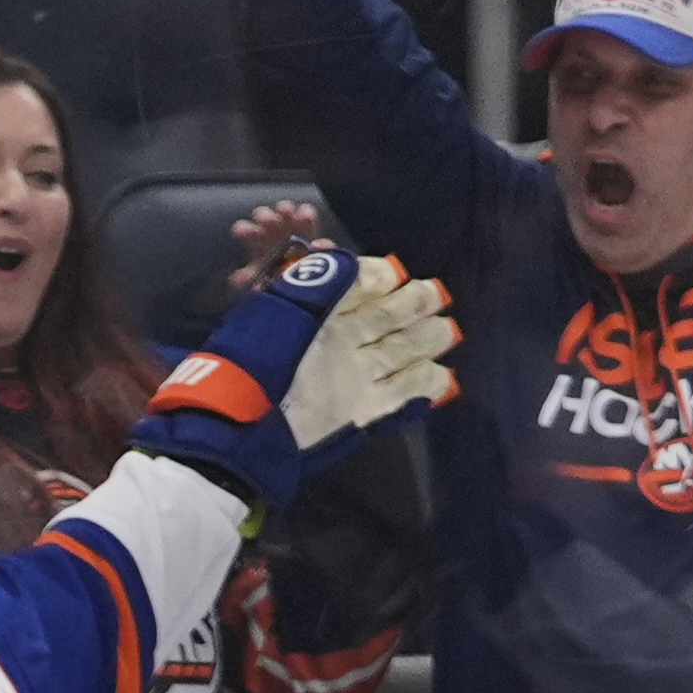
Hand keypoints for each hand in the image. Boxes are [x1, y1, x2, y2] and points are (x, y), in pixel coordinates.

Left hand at [131, 243, 455, 506]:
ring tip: (449, 330)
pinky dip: (422, 386)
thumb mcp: (281, 309)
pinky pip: (399, 394)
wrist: (243, 428)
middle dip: (412, 305)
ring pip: (398, 353)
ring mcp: (351, 377)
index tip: (395, 274)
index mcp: (317, 315)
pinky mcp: (360, 411)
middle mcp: (337, 343)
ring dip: (424, 340)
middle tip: (438, 294)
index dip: (378, 279)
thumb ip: (320, 284)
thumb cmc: (257, 362)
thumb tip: (352, 264)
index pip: (356, 288)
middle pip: (384, 319)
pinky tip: (442, 377)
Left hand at [227, 198, 323, 291]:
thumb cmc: (277, 277)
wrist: (304, 279)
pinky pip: (307, 214)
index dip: (244, 230)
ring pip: (285, 209)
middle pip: (264, 216)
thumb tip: (238, 280)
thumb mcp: (260, 282)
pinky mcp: (308, 223)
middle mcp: (270, 228)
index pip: (244, 230)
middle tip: (268, 221)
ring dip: (285, 209)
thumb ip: (247, 281)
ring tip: (286, 212)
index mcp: (255, 240)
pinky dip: (307, 216)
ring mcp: (289, 223)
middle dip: (265, 217)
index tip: (243, 232)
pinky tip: (306, 220)